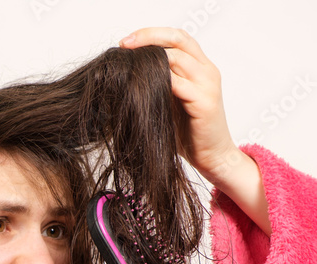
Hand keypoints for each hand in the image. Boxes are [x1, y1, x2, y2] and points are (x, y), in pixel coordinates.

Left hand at [119, 27, 270, 235]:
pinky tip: (142, 87)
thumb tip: (130, 73)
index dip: (152, 34)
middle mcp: (207, 71)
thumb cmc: (189, 132)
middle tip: (124, 45)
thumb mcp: (172, 102)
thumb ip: (160, 84)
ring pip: (177, 58)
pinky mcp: (205, 103)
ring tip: (130, 66)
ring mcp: (208, 85)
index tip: (125, 42)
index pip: (177, 37)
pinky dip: (158, 81)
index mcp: (200, 67)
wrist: (212, 156)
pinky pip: (178, 84)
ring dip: (150, 60)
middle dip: (148, 38)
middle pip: (177, 40)